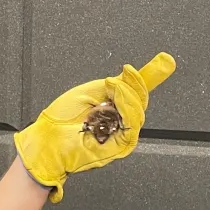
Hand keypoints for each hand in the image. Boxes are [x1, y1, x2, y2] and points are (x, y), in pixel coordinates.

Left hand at [14, 53, 175, 203]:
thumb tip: (132, 74)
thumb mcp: (89, 91)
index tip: (161, 63)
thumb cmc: (60, 120)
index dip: (145, 79)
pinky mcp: (119, 146)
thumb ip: (114, 84)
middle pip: (140, 102)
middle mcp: (117, 122)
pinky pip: (132, 126)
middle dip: (137, 85)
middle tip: (128, 73)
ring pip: (138, 113)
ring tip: (114, 88)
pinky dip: (128, 109)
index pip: (135, 94)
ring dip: (129, 96)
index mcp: (110, 109)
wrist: (48, 139)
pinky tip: (118, 99)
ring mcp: (119, 134)